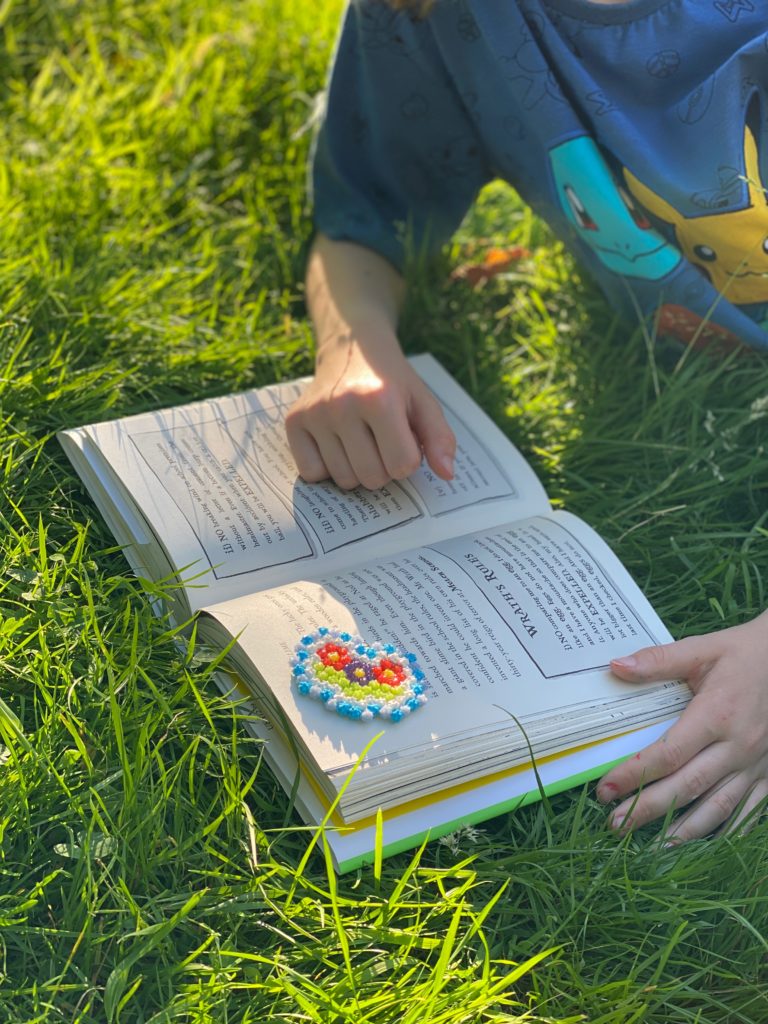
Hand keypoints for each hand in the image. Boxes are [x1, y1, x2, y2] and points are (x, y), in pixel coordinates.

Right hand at [285, 337, 455, 490]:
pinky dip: (327, 468)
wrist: (352, 349)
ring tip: (359, 440)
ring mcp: (315, 415)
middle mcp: (342, 406)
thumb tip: (447, 474)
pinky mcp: (294, 422)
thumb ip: (440, 438)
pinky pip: (312, 474)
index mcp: (379, 399)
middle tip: (381, 441)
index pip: (402, 466)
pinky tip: (335, 444)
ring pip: (344, 480)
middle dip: (383, 468)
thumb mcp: (423, 402)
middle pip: (372, 478)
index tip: (404, 440)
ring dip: (357, 469)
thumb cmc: (391, 381)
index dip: (408, 459)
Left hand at [597, 610, 767, 839]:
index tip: (605, 789)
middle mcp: (737, 747)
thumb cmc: (745, 654)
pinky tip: (705, 845)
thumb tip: (615, 667)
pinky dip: (727, 832)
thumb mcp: (703, 649)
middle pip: (686, 787)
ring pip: (718, 808)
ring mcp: (756, 765)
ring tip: (653, 848)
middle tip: (615, 824)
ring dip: (684, 831)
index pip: (667, 754)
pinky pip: (750, 812)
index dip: (634, 775)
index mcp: (716, 715)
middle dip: (648, 809)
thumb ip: (659, 660)